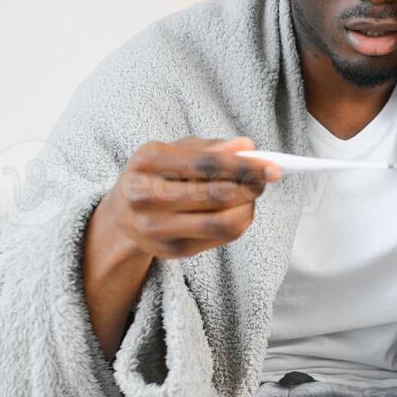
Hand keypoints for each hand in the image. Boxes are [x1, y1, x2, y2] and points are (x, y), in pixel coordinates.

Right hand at [92, 136, 281, 261]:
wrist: (124, 215)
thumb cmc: (157, 174)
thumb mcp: (174, 151)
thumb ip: (210, 148)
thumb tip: (246, 146)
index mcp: (147, 161)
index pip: (205, 164)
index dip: (243, 166)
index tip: (272, 166)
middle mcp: (145, 196)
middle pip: (215, 195)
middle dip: (250, 186)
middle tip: (266, 179)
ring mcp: (156, 228)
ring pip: (221, 223)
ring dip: (247, 208)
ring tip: (251, 195)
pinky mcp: (171, 250)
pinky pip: (219, 238)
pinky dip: (238, 222)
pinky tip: (238, 210)